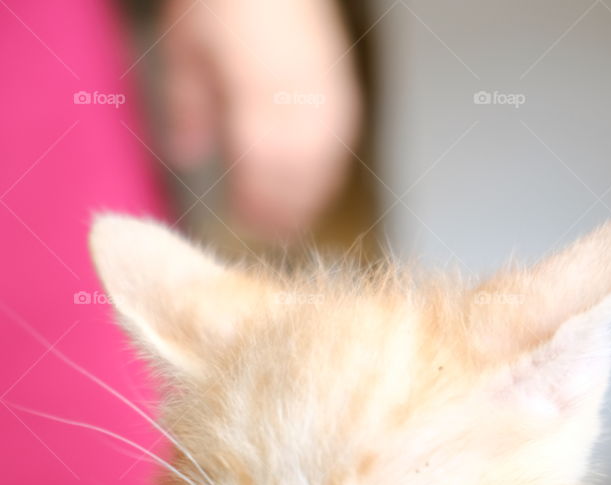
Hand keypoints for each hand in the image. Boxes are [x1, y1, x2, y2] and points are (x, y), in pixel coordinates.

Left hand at [158, 0, 362, 237]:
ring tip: (290, 222)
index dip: (255, 198)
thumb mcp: (187, 41)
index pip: (261, 163)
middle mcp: (300, 95)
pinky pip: (339, 144)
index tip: (242, 222)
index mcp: (258, 89)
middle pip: (297, 171)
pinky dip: (325, 172)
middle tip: (266, 234)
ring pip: (324, 163)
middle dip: (283, 208)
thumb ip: (189, 101)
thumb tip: (185, 154)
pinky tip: (312, 187)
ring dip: (307, 197)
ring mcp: (328, 93)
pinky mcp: (343, 89)